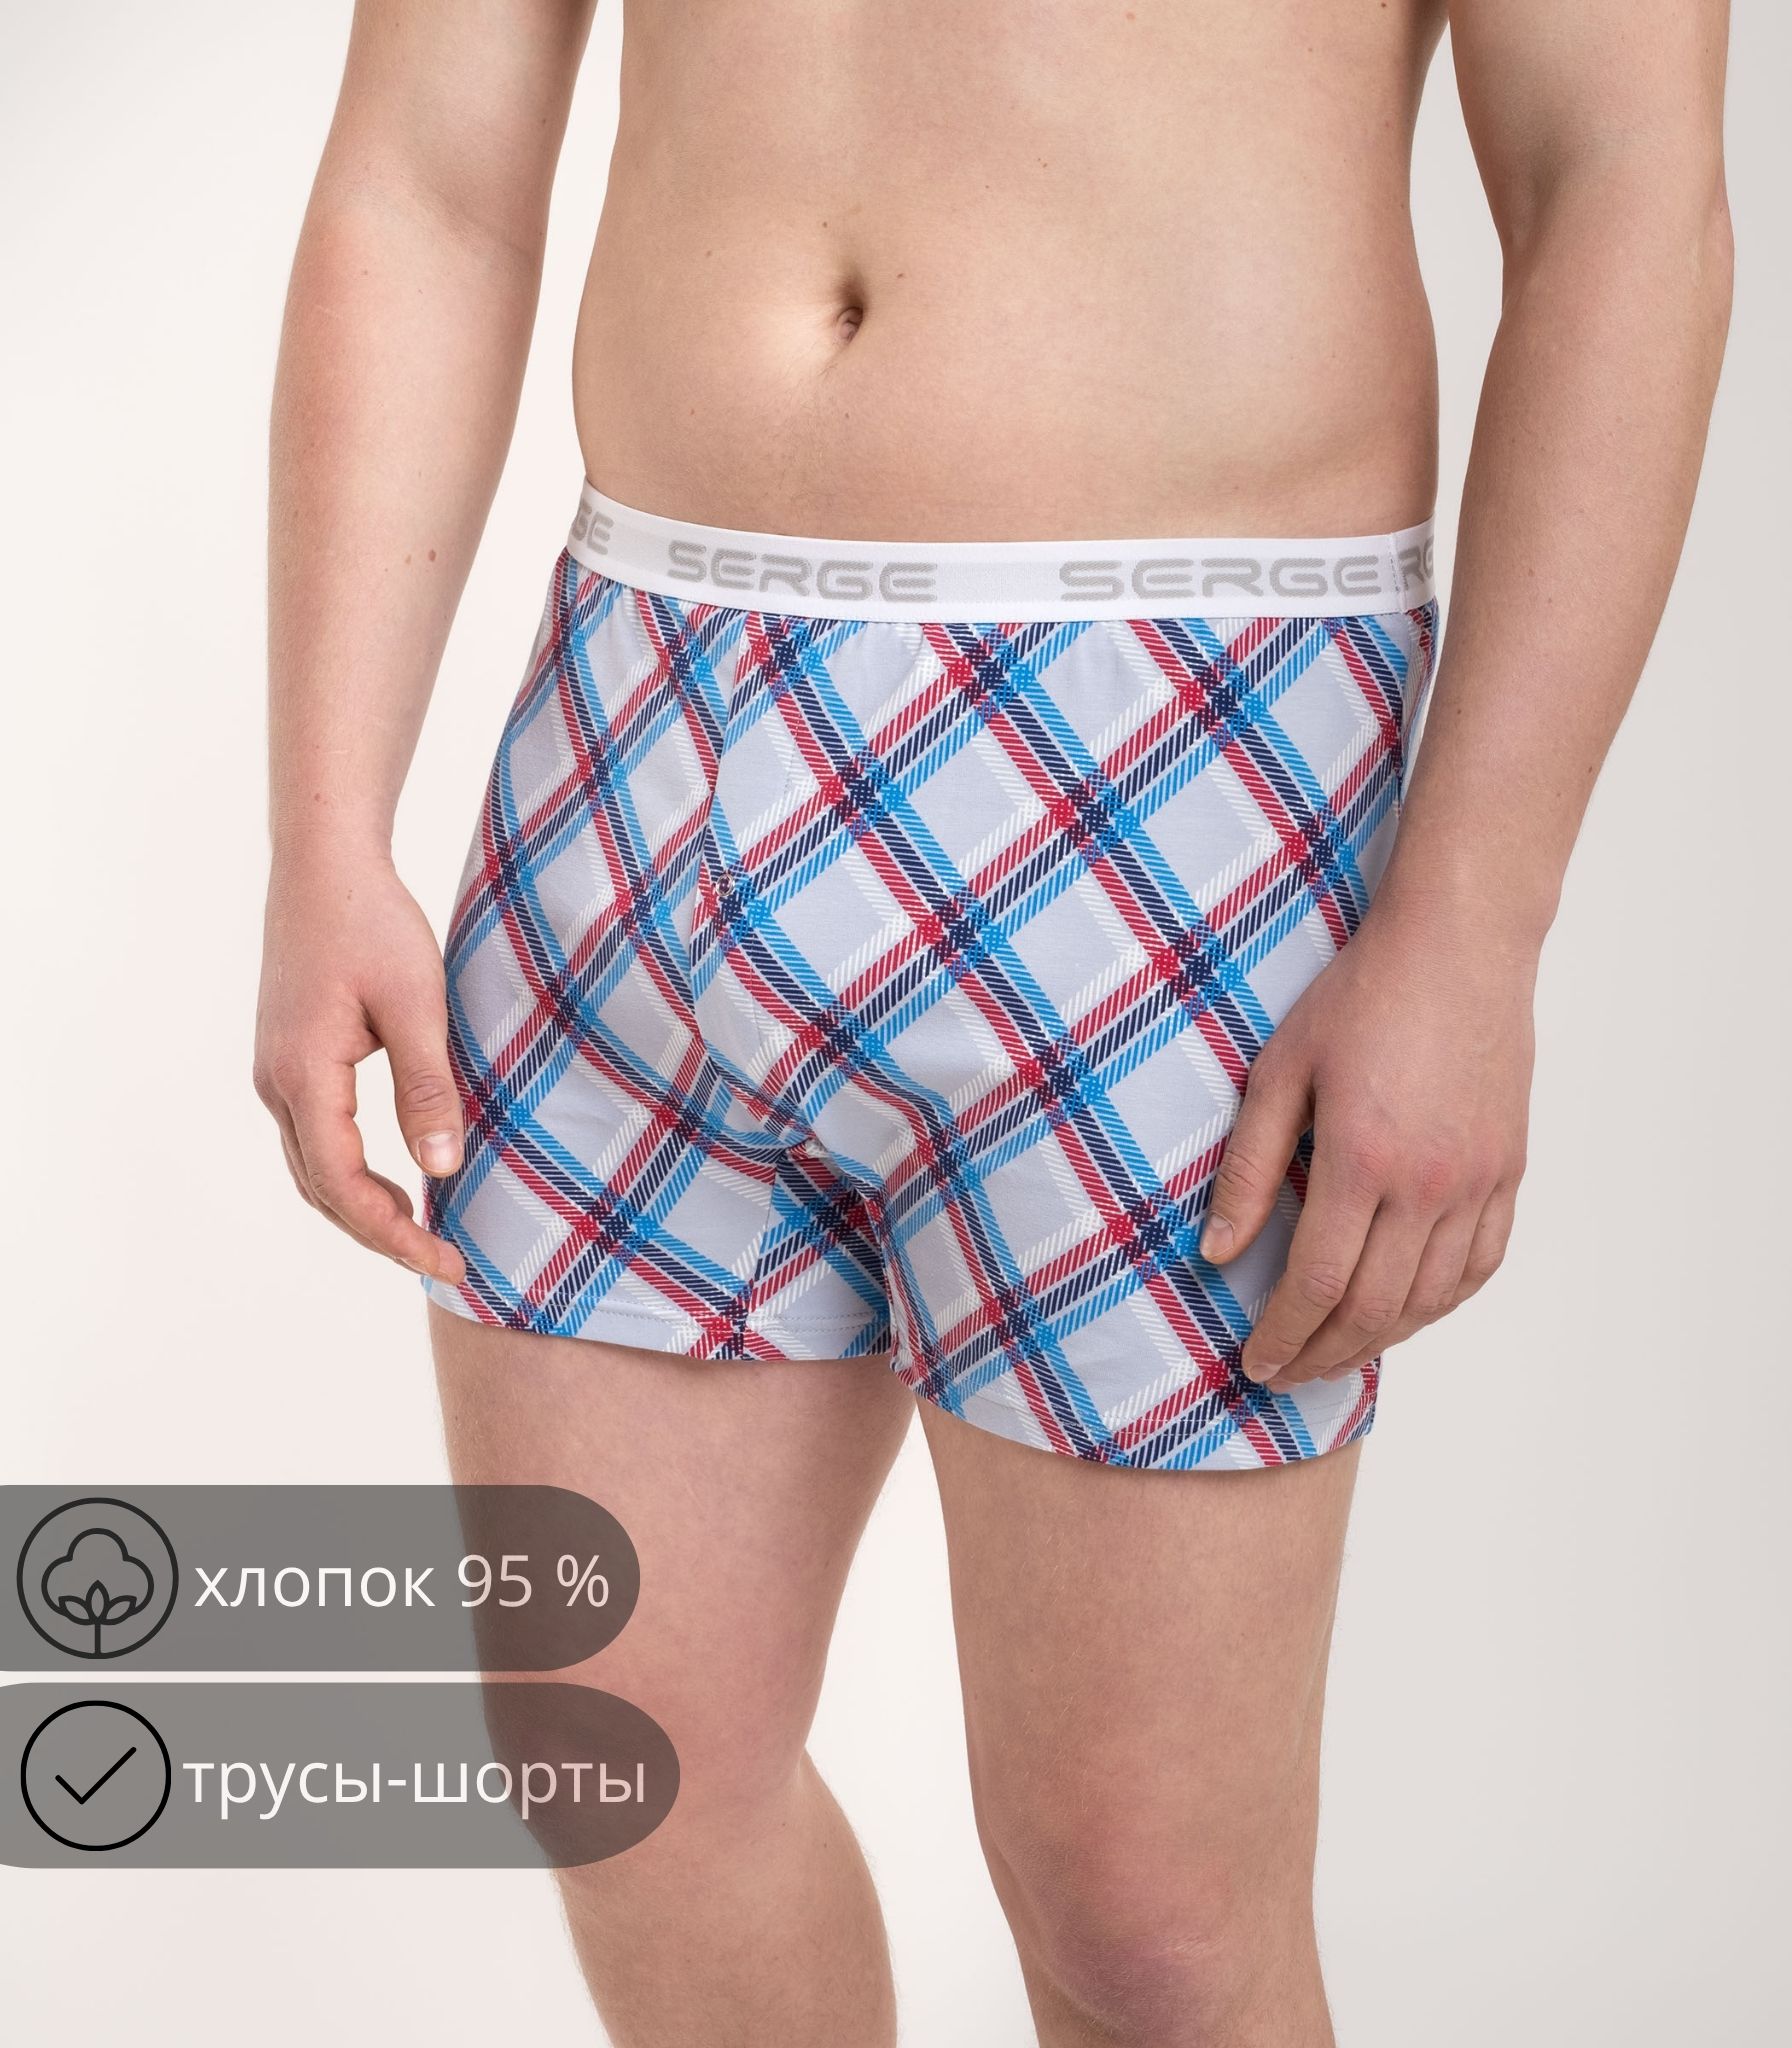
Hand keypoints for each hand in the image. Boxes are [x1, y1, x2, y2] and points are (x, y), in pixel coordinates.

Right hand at [254, 848, 467, 1283]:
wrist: (324, 865)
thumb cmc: (373, 924)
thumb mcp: (418, 1005)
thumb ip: (428, 1088)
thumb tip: (441, 1170)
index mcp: (305, 1077)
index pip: (345, 1187)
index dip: (395, 1235)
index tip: (446, 1260)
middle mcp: (277, 1085)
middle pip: (322, 1191)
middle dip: (381, 1235)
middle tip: (445, 1261)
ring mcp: (276, 1073)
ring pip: (313, 1169)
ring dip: (363, 1209)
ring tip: (424, 1233)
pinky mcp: (289, 1060)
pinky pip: (315, 1139)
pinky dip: (352, 1175)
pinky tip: (396, 1180)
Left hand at [1199, 894, 1533, 1392]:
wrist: (1459, 947)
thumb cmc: (1358, 997)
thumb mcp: (1279, 1071)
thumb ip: (1249, 1168)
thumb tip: (1216, 1252)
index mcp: (1362, 1161)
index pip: (1317, 1285)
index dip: (1282, 1336)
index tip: (1255, 1364)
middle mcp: (1429, 1185)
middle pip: (1374, 1309)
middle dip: (1322, 1355)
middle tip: (1285, 1375)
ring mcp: (1479, 1182)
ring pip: (1431, 1299)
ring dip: (1380, 1341)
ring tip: (1335, 1353)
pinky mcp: (1509, 1170)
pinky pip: (1481, 1264)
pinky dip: (1440, 1304)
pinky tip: (1407, 1313)